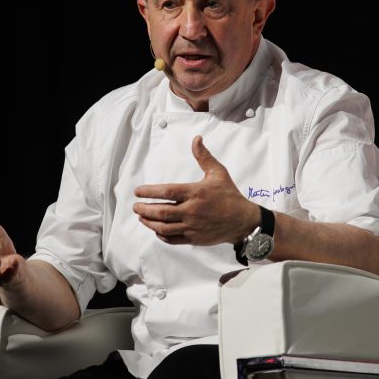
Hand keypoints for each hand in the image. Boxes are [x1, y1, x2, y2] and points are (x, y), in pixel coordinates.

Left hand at [133, 135, 258, 245]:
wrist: (243, 221)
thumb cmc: (229, 196)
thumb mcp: (218, 173)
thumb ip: (204, 157)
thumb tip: (196, 139)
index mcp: (196, 193)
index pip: (167, 192)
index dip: (149, 192)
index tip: (138, 191)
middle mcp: (192, 210)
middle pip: (161, 212)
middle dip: (145, 209)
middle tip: (136, 206)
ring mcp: (192, 226)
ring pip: (164, 227)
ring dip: (149, 223)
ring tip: (142, 217)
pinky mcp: (194, 238)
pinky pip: (172, 239)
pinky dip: (161, 235)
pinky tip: (157, 229)